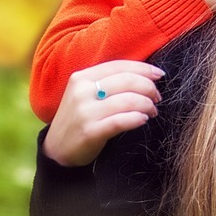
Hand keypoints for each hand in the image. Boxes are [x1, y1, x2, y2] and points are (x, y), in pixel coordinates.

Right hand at [41, 61, 164, 166]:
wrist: (56, 150)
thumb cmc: (78, 119)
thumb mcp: (85, 93)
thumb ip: (107, 82)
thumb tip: (143, 75)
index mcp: (82, 77)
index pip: (119, 65)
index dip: (143, 68)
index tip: (159, 75)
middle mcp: (82, 91)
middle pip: (127, 81)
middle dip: (149, 88)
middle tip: (157, 97)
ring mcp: (85, 112)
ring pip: (128, 100)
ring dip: (147, 105)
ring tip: (152, 111)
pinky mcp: (90, 132)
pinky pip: (121, 121)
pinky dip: (137, 118)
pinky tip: (143, 119)